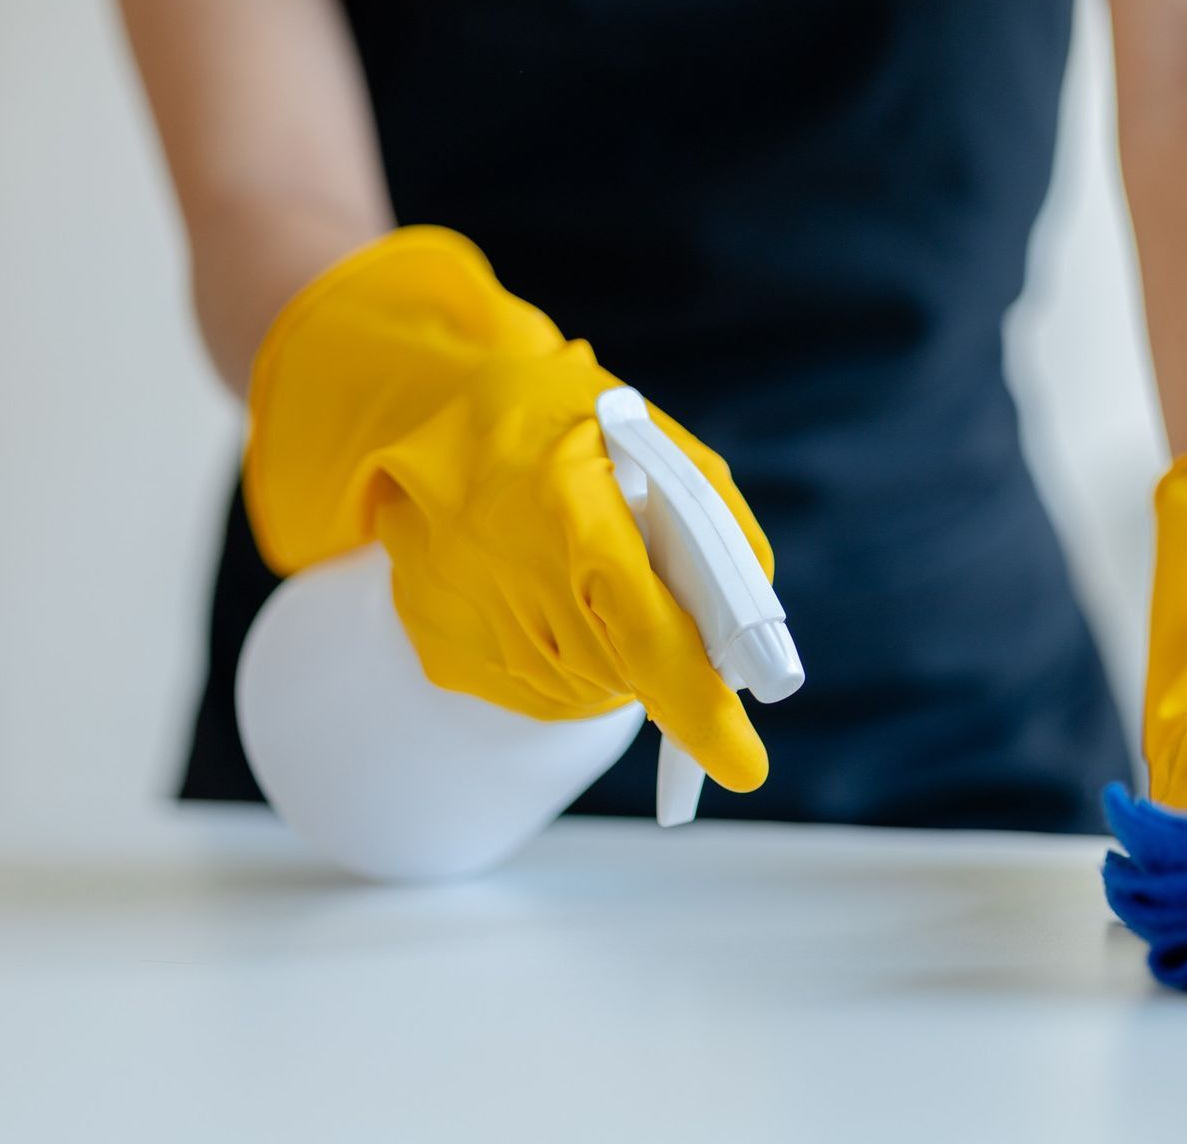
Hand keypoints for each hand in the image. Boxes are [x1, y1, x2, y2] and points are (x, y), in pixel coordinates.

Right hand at [244, 227, 773, 790]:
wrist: (438, 419)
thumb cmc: (569, 427)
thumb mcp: (661, 448)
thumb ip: (719, 535)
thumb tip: (748, 636)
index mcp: (575, 515)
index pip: (651, 636)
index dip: (699, 708)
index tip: (744, 766)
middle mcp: (516, 579)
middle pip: (627, 675)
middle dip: (662, 653)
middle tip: (647, 585)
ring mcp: (472, 626)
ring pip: (587, 694)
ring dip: (612, 656)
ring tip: (584, 577)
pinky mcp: (445, 656)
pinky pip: (538, 692)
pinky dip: (565, 660)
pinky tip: (545, 597)